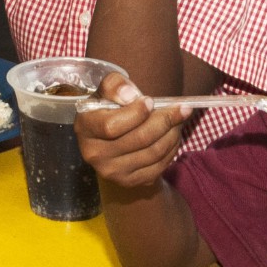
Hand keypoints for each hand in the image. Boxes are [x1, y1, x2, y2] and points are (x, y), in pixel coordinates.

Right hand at [74, 71, 187, 187]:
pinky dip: (172, 148)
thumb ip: (115, 85)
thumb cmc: (109, 109)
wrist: (111, 139)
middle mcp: (95, 154)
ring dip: (172, 133)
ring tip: (179, 119)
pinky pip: (159, 165)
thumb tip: (131, 95)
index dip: (136, 113)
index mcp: (85, 129)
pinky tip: (172, 135)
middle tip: (181, 108)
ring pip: (153, 152)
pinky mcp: (130, 181)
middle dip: (165, 120)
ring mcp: (112, 171)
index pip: (112, 126)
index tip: (151, 101)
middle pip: (139, 139)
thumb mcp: (107, 91)